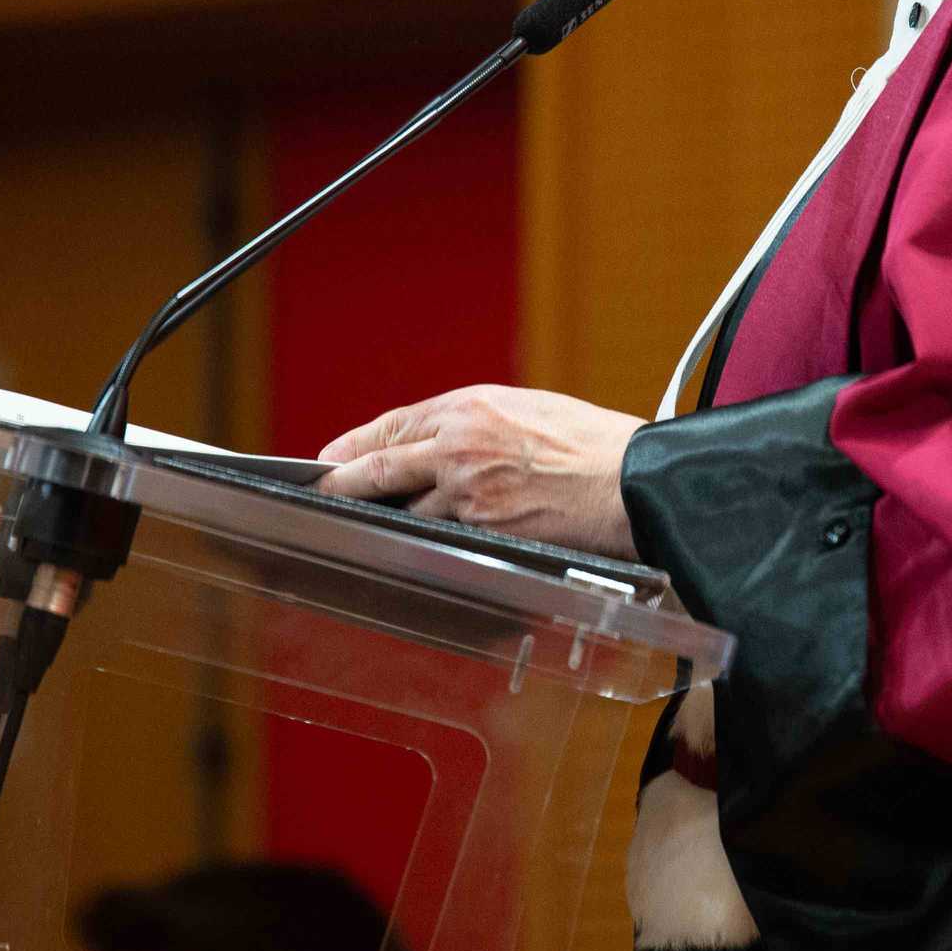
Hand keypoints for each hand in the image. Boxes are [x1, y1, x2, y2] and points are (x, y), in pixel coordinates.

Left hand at [314, 385, 644, 557]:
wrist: (630, 482)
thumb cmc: (595, 445)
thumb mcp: (530, 410)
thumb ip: (479, 424)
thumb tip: (441, 443)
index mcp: (473, 406)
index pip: (395, 425)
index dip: (355, 444)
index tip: (331, 458)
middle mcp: (460, 444)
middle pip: (380, 467)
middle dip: (343, 483)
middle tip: (321, 493)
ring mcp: (467, 490)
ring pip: (409, 509)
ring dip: (394, 517)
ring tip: (380, 525)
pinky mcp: (482, 528)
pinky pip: (442, 537)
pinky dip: (431, 539)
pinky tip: (425, 544)